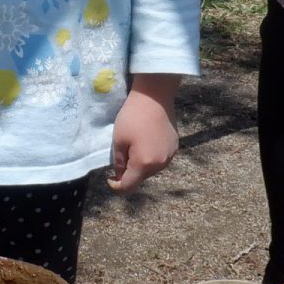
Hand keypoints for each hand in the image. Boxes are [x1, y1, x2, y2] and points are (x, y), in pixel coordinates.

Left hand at [107, 77, 180, 193]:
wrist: (154, 97)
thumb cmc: (133, 116)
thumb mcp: (119, 139)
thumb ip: (119, 162)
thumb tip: (120, 175)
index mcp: (144, 164)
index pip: (129, 186)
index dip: (117, 186)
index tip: (109, 179)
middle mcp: (160, 164)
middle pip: (141, 179)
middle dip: (129, 174)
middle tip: (121, 157)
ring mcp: (169, 156)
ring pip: (151, 170)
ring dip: (141, 166)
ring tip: (133, 149)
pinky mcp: (174, 148)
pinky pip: (160, 160)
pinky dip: (151, 158)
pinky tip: (145, 144)